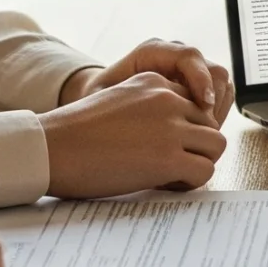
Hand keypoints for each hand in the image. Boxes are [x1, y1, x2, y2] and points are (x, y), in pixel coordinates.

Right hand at [39, 71, 228, 197]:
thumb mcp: (116, 100)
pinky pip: (204, 171)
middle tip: (172, 164)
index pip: (195, 103)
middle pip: (210, 124)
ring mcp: (170, 128)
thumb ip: (145, 107)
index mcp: (153, 81)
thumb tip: (166, 131)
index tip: (168, 145)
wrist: (52, 148)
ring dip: (198, 163)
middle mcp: (168, 99)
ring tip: (171, 175)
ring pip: (215, 145)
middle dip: (197, 147)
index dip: (186, 129)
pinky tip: (166, 184)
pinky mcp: (169, 157)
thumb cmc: (74, 133)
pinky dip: (191, 182)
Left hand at [60, 39, 233, 125]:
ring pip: (223, 85)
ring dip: (218, 111)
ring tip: (201, 136)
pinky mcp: (198, 86)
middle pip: (214, 70)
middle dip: (214, 100)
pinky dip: (216, 115)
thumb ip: (123, 101)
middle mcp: (176, 57)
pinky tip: (200, 134)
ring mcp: (190, 71)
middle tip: (205, 129)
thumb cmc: (99, 100)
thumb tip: (152, 115)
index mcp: (153, 52)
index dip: (201, 79)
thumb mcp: (103, 98)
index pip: (189, 56)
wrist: (100, 100)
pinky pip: (220, 97)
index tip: (203, 105)